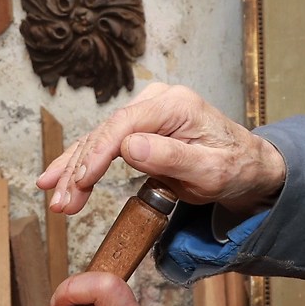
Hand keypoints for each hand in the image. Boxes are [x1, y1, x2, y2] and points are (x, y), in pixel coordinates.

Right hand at [38, 82, 284, 215]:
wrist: (248, 166)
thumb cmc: (235, 167)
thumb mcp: (211, 170)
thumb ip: (172, 159)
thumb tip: (129, 148)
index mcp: (175, 105)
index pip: (124, 124)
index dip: (98, 153)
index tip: (81, 181)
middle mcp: (156, 101)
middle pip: (105, 132)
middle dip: (79, 169)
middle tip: (62, 203)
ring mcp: (145, 112)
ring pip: (98, 140)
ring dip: (74, 171)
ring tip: (56, 200)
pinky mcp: (138, 127)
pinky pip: (104, 146)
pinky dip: (82, 165)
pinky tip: (58, 180)